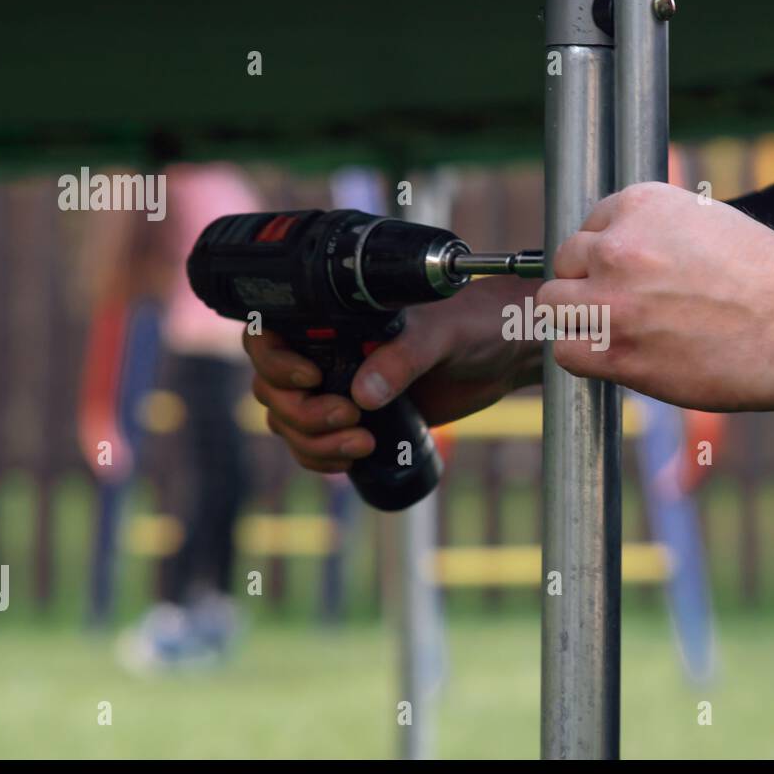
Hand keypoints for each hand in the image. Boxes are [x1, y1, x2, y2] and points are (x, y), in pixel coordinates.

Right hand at [245, 275, 541, 472]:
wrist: (503, 354)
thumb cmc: (475, 324)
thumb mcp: (442, 334)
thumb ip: (404, 358)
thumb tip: (362, 395)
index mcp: (335, 315)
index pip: (270, 334)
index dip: (275, 360)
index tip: (311, 377)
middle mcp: (328, 348)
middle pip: (274, 388)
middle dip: (302, 413)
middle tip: (350, 418)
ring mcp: (339, 385)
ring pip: (289, 422)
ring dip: (312, 441)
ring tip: (362, 445)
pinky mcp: (358, 419)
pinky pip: (314, 445)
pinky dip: (322, 457)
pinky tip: (353, 458)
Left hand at [538, 182, 773, 411]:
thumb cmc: (766, 280)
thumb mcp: (709, 223)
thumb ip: (659, 231)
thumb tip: (628, 248)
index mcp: (641, 204)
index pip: (590, 225)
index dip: (604, 254)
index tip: (622, 273)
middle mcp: (618, 245)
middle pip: (566, 262)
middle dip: (587, 282)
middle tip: (617, 304)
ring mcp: (611, 299)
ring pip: (554, 304)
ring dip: (577, 317)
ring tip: (611, 331)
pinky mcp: (615, 350)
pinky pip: (564, 350)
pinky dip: (582, 355)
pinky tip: (610, 356)